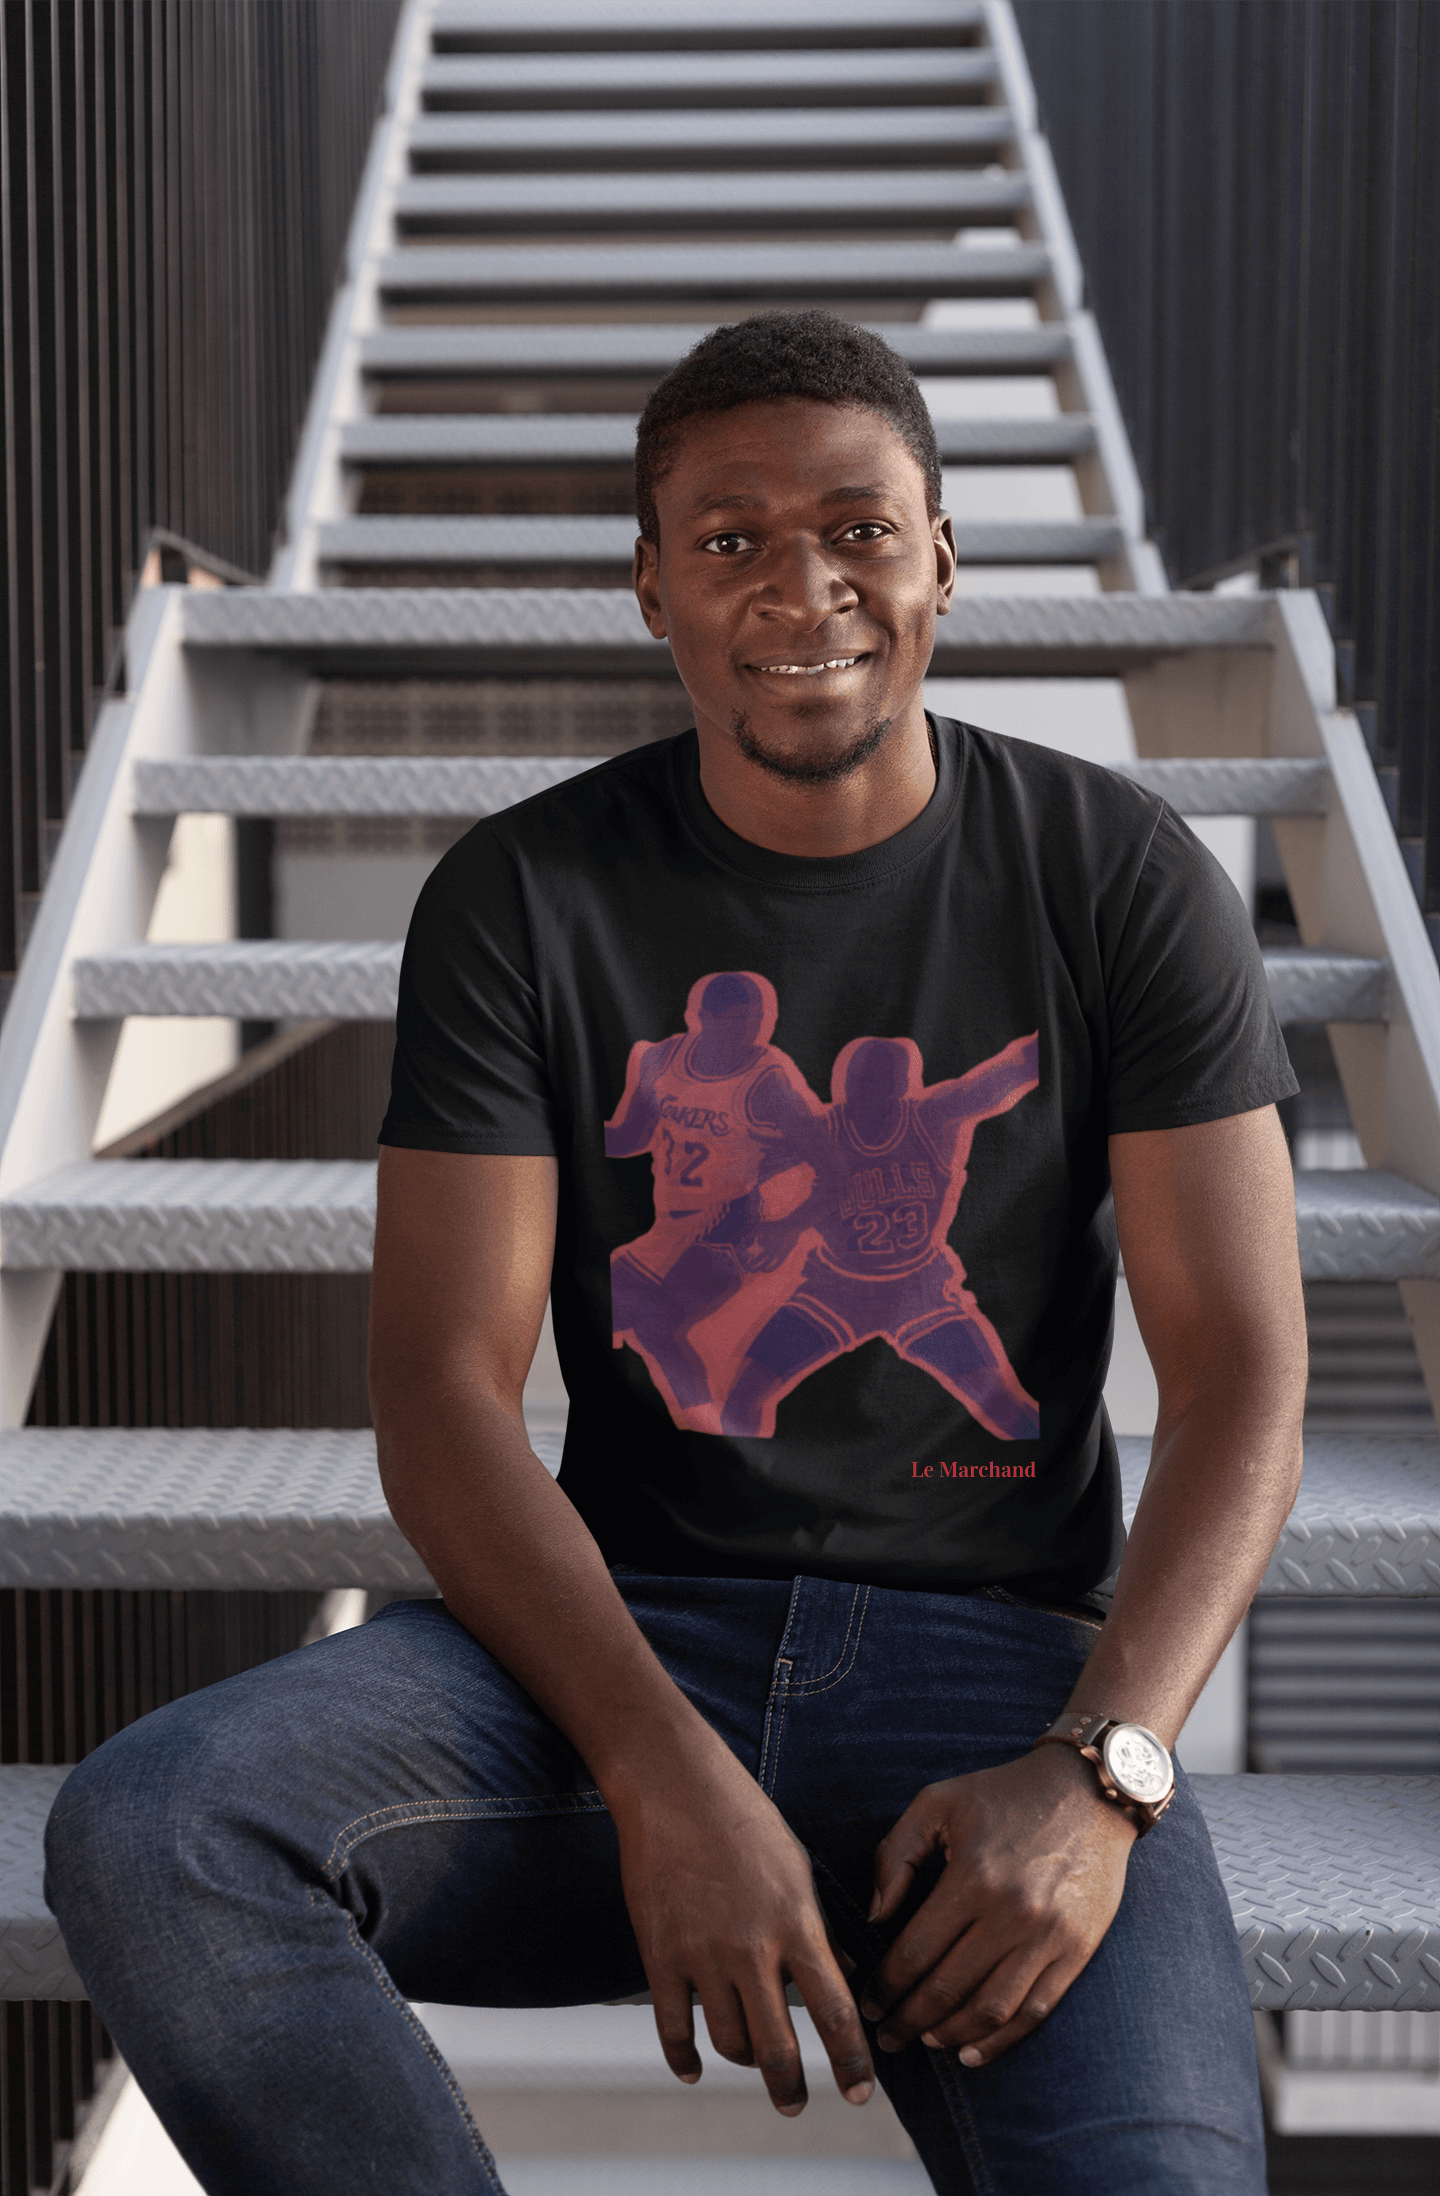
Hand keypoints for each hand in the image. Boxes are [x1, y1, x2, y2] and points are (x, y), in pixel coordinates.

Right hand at [609, 1740, 874, 2116]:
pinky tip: (694, 2069)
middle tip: (796, 2105)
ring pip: (729, 2042)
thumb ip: (821, 1931)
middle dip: (791, 2088)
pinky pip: (673, 2028)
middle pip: (778, 2047)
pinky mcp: (660, 1955)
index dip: (852, 2063)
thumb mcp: (799, 1870)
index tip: (862, 2095)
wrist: (675, 1787)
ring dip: (746, 2062)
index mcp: (797, 1925)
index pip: (836, 2013)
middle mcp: (752, 1949)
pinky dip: (684, 2059)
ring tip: (754, 2062)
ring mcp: (702, 1955)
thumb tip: (849, 1978)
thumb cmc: (747, 1822)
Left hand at [859, 1746, 1134, 2065]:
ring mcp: (1049, 1936)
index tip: (867, 2005)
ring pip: (991, 2009)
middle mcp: (1012, 1912)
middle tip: (887, 2037)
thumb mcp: (938, 1803)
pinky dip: (1001, 2040)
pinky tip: (972, 2051)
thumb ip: (896, 1855)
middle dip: (908, 2020)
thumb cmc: (1003, 1795)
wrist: (1090, 1792)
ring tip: (924, 2041)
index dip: (886, 1986)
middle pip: (948, 1988)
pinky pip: (1035, 2010)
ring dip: (951, 2035)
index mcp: (973, 1876)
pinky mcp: (1078, 1950)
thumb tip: (875, 1917)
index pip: (917, 1951)